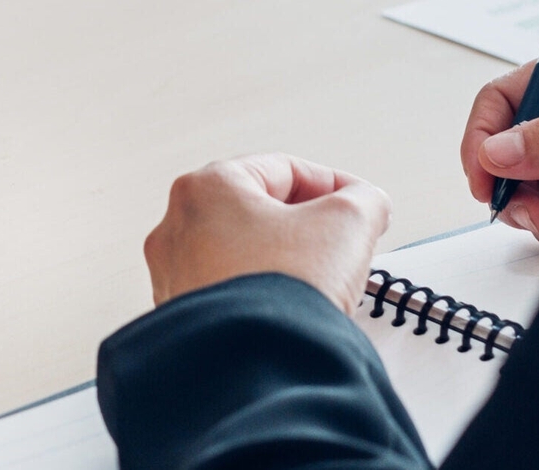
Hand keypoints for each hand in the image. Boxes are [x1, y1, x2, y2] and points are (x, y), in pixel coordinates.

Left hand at [142, 154, 390, 312]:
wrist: (259, 368)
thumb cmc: (285, 291)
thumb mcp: (348, 223)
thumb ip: (364, 200)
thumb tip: (366, 203)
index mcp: (206, 187)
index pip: (283, 170)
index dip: (333, 185)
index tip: (359, 205)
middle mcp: (175, 226)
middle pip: (258, 211)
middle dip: (305, 225)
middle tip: (341, 242)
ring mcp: (172, 274)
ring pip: (241, 253)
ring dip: (282, 260)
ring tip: (317, 282)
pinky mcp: (180, 317)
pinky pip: (228, 292)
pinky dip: (259, 295)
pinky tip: (288, 310)